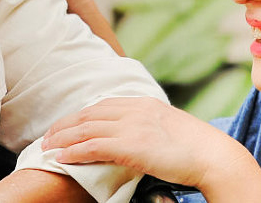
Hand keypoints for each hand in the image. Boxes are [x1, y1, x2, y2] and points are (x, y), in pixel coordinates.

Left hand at [42, 97, 245, 188]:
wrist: (213, 156)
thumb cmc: (197, 148)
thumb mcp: (169, 128)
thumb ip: (149, 126)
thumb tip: (138, 137)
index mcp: (144, 103)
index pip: (102, 105)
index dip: (80, 115)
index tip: (67, 125)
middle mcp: (135, 110)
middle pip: (89, 114)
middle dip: (65, 125)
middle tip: (48, 136)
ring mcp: (132, 126)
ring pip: (86, 129)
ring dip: (63, 138)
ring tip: (47, 147)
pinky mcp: (131, 145)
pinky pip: (92, 146)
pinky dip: (73, 151)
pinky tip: (61, 158)